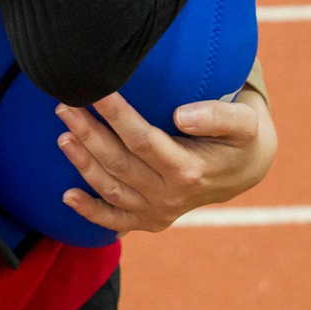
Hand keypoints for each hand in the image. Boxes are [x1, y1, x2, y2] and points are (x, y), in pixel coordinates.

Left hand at [53, 86, 276, 233]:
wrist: (248, 170)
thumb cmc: (242, 137)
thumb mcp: (245, 122)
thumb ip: (219, 116)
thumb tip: (182, 114)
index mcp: (189, 170)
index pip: (142, 139)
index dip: (116, 115)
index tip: (95, 88)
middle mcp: (170, 196)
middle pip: (119, 163)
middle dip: (88, 133)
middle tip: (65, 105)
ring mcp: (158, 212)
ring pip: (111, 188)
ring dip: (82, 163)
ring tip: (62, 134)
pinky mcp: (151, 221)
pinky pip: (115, 220)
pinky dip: (89, 212)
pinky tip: (66, 197)